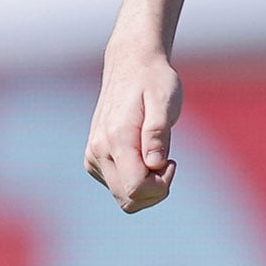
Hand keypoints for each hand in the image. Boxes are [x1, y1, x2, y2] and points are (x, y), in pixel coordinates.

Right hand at [85, 47, 184, 209]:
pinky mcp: (94, 159)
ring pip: (123, 197)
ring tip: (157, 155)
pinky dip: (136, 181)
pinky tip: (145, 156)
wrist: (131, 65)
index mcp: (115, 139)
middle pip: (128, 200)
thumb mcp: (165, 101)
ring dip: (147, 187)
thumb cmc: (154, 81)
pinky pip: (118, 187)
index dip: (161, 185)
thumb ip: (158, 132)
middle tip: (168, 161)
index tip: (172, 161)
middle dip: (155, 190)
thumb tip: (155, 164)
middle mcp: (98, 151)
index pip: (136, 188)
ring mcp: (93, 157)